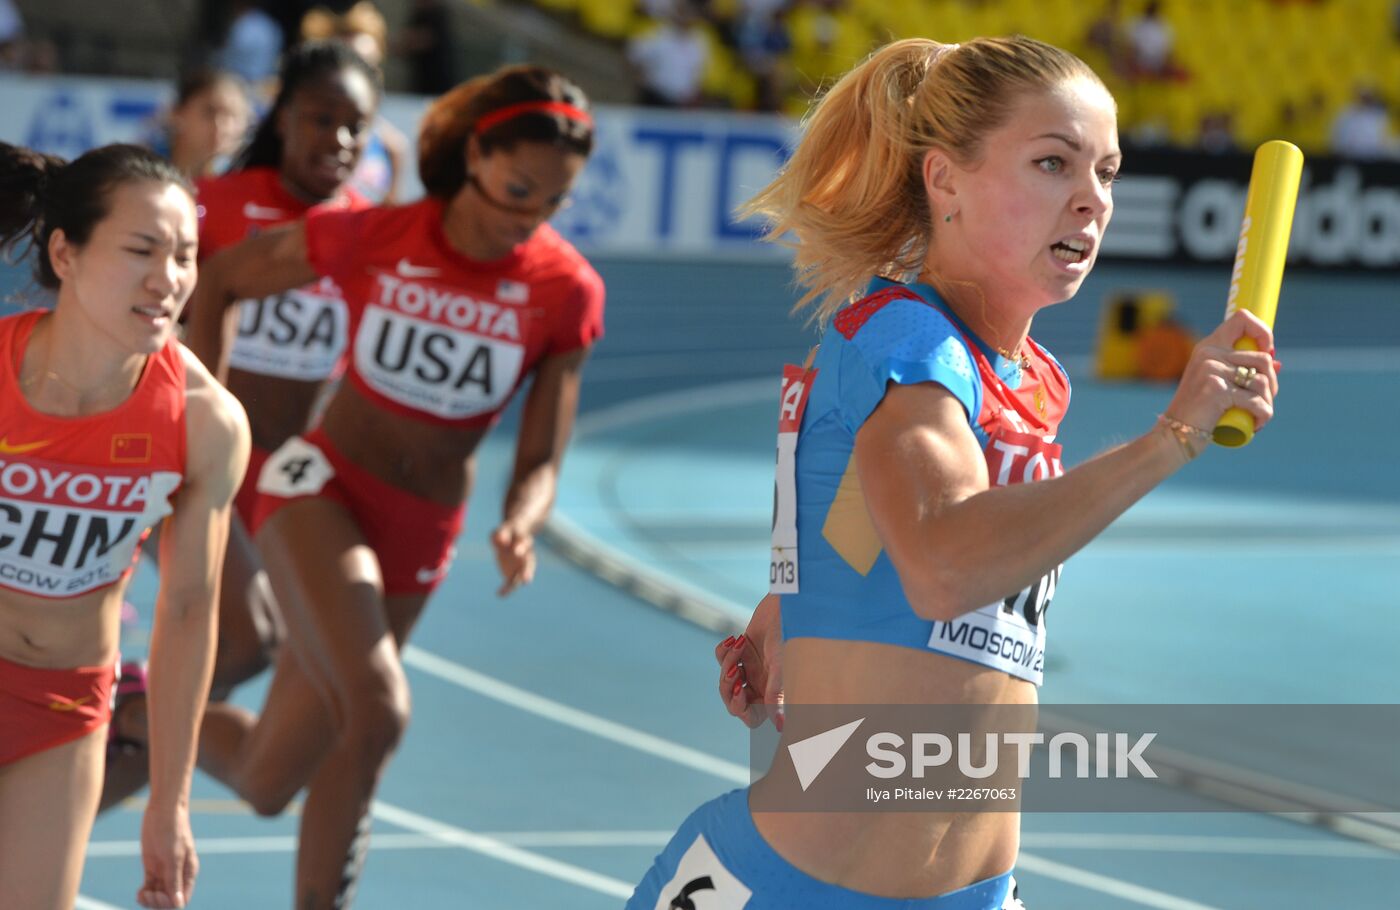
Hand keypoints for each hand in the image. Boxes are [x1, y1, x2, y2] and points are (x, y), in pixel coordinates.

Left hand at [138, 802, 196, 907]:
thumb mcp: (173, 856)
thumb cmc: (173, 830)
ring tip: (141, 894)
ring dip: (149, 900)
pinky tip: (139, 892)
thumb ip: (174, 880)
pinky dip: (144, 894)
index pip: (182, 899)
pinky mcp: (152, 868)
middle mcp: (177, 875)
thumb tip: (178, 904)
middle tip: (148, 893)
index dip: (170, 903)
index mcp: (188, 873)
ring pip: (158, 896)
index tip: (158, 894)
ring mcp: (164, 872)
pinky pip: (149, 888)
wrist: (163, 811)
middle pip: (169, 900)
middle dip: (158, 902)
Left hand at [491, 523, 535, 595]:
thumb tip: (500, 540)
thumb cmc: (507, 532)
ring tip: (521, 589)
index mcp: (523, 540)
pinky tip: (500, 594)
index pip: (523, 542)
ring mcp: (522, 565)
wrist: (515, 537)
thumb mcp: (503, 530)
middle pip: (528, 562)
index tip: (516, 551)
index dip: (520, 547)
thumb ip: (502, 534)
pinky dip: (507, 589)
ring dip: (520, 583)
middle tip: (526, 580)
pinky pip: (512, 582)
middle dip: (527, 571)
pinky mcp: (515, 573)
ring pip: (523, 574)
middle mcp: (526, 554)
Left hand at [716, 594, 782, 729]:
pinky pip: (721, 659)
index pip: (751, 718)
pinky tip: (735, 639)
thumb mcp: (781, 667)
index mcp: (771, 694)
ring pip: (725, 680)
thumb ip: (776, 696)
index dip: (742, 711)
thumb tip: (780, 727)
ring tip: (737, 647)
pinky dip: (723, 651)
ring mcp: (749, 669)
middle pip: (733, 701)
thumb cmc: (788, 636)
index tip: (741, 693)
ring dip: (727, 665)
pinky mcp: (740, 652)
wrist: (784, 605)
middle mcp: (760, 685)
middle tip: (734, 672)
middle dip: (729, 688)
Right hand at [1162, 309, 1279, 436]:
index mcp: (1208, 347)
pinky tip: (1258, 425)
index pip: (1242, 319)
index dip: (1262, 332)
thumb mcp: (1218, 385)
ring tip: (1259, 416)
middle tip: (1263, 401)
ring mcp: (1211, 371)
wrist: (1173, 435)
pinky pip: (1256, 402)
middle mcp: (1208, 354)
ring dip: (1268, 403)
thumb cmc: (1199, 412)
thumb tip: (1277, 363)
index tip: (1266, 352)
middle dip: (1272, 384)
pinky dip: (1264, 415)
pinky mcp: (1216, 391)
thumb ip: (1241, 371)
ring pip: (1262, 381)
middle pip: (1262, 359)